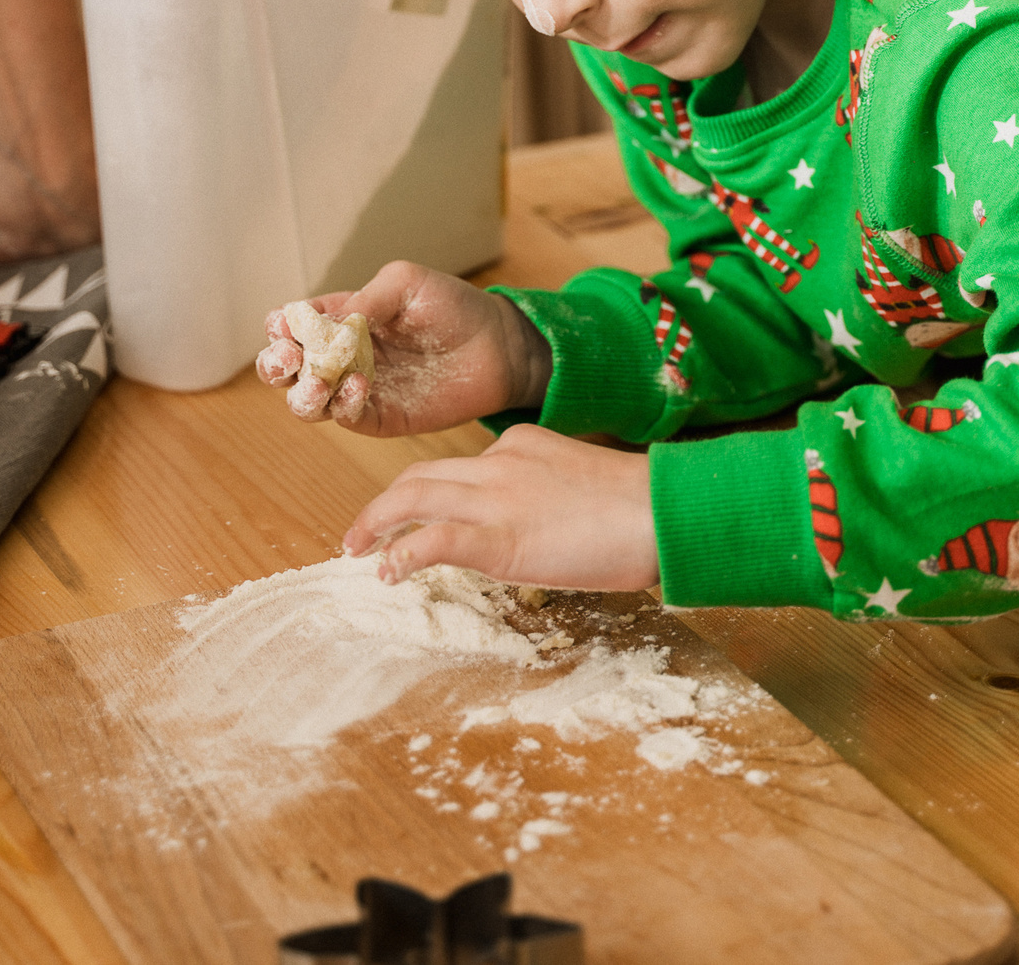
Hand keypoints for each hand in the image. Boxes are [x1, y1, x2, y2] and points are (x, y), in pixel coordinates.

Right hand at [274, 261, 548, 438]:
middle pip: (286, 369)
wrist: (498, 346)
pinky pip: (347, 419)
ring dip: (302, 395)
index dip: (279, 327)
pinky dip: (344, 407)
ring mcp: (358, 388)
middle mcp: (341, 355)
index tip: (285, 327)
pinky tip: (359, 387)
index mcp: (340, 318)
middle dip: (275, 365)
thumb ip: (366, 298)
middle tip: (290, 360)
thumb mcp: (407, 284)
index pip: (291, 325)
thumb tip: (329, 322)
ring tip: (319, 383)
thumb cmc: (453, 306)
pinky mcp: (380, 416)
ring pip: (307, 401)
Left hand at [342, 424, 657, 591]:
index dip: (430, 491)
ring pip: (411, 498)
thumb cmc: (643, 507)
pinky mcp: (497, 539)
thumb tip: (542, 526)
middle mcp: (499, 463)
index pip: (462, 466)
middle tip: (362, 532)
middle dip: (384, 503)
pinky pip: (431, 542)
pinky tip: (389, 573)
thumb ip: (552, 496)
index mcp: (522, 444)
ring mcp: (495, 499)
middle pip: (420, 475)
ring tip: (356, 550)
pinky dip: (401, 555)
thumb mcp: (586, 484)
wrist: (662, 511)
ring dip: (374, 524)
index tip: (416, 514)